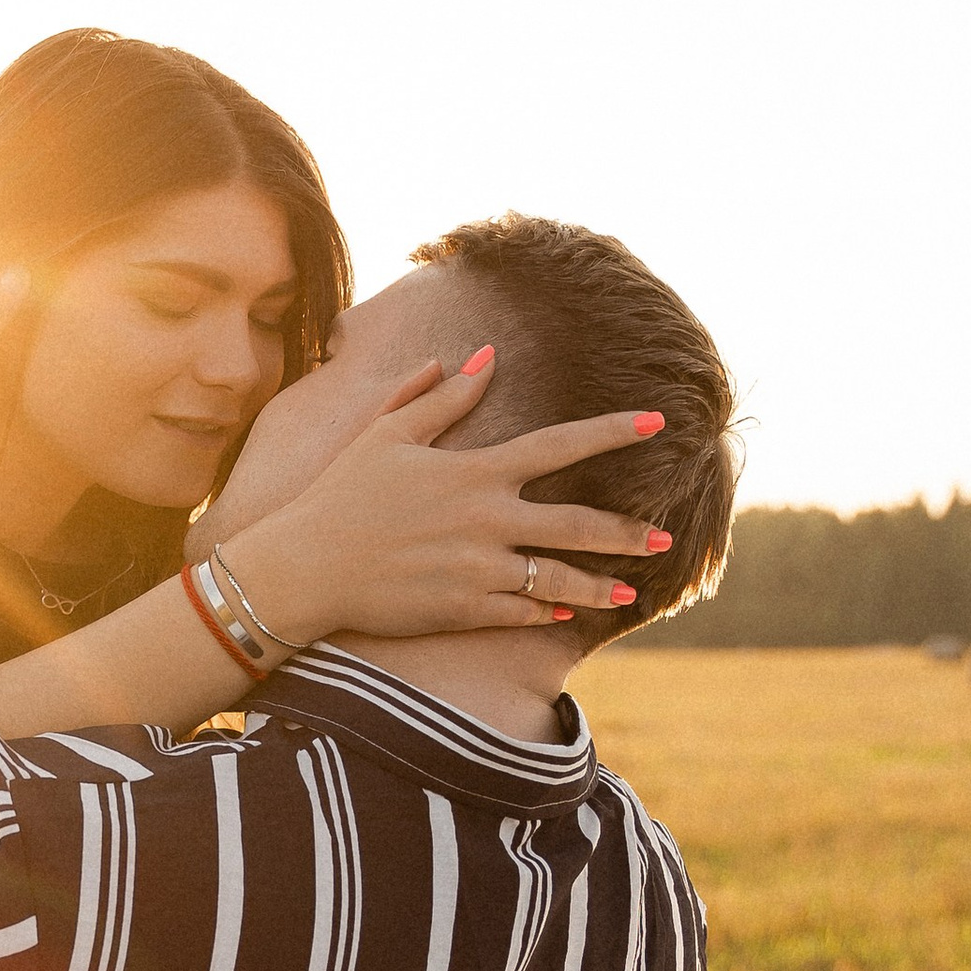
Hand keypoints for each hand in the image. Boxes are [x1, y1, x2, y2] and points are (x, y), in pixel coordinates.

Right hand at [229, 352, 676, 640]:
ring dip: (601, 587)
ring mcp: (479, 570)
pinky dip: (547, 612)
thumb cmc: (340, 495)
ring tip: (630, 593)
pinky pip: (523, 613)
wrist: (303, 568)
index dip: (613, 431)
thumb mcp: (387, 434)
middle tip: (667, 537)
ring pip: (560, 580)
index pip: (561, 444)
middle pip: (578, 524)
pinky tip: (566, 612)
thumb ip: (440, 397)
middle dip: (628, 533)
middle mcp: (487, 520)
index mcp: (475, 472)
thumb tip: (483, 358)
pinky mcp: (464, 610)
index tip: (659, 423)